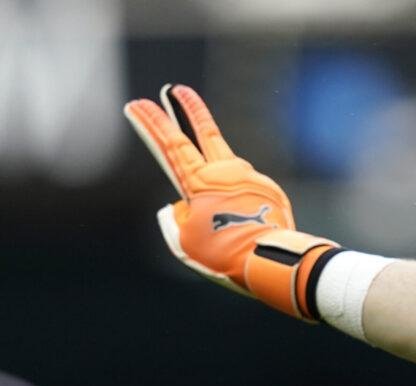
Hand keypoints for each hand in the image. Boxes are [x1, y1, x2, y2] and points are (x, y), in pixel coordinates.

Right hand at [124, 84, 336, 318]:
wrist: (271, 260)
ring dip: (221, 184)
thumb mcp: (184, 243)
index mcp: (198, 183)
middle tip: (177, 89)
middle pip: (206, 132)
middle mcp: (225, 173)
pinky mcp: (269, 189)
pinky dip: (243, 208)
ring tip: (222, 214)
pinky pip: (249, 196)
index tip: (138, 104)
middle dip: (189, 109)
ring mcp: (250, 178)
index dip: (152, 123)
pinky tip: (246, 229)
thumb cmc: (223, 256)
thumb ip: (177, 218)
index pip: (170, 144)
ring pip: (229, 172)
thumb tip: (183, 206)